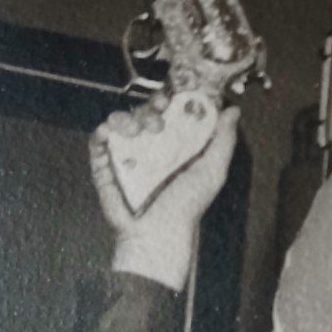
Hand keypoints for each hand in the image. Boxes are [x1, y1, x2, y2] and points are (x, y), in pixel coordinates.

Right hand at [90, 97, 239, 290]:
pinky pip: (99, 139)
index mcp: (178, 144)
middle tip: (159, 115)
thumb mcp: (213, 171)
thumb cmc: (187, 207)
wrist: (158, 234)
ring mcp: (129, 153)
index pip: (174, 111)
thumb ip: (223, 140)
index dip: (175, 99)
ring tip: (138, 131)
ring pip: (123, 120)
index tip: (177, 98)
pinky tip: (114, 134)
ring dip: (129, 118)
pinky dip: (104, 131)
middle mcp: (153, 145)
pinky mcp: (107, 164)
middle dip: (152, 106)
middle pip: (147, 110)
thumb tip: (232, 111)